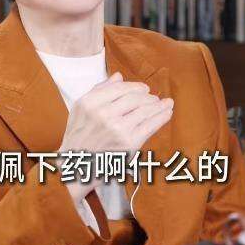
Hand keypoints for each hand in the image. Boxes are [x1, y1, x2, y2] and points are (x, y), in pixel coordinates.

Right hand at [57, 72, 173, 202]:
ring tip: (164, 104)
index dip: (135, 86)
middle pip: (134, 98)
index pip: (119, 88)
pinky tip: (167, 112)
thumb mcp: (80, 109)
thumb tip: (119, 76)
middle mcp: (103, 114)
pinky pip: (150, 125)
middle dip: (148, 96)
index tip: (144, 88)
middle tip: (154, 98)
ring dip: (158, 105)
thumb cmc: (78, 136)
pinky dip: (162, 117)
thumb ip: (99, 90)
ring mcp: (117, 129)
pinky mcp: (129, 143)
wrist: (77, 167)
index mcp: (89, 102)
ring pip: (145, 110)